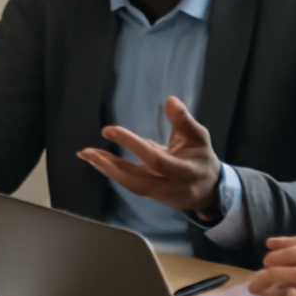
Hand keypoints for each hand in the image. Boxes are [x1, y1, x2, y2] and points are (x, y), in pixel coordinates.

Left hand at [76, 97, 223, 216]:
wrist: (209, 190)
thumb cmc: (202, 158)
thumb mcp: (199, 137)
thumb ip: (184, 120)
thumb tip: (170, 100)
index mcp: (186, 172)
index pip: (155, 160)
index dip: (132, 145)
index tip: (110, 130)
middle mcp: (171, 187)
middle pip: (137, 181)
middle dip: (111, 166)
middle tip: (88, 152)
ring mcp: (159, 194)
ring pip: (130, 184)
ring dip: (106, 169)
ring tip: (86, 154)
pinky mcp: (151, 194)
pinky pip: (129, 183)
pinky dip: (111, 171)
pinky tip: (96, 159)